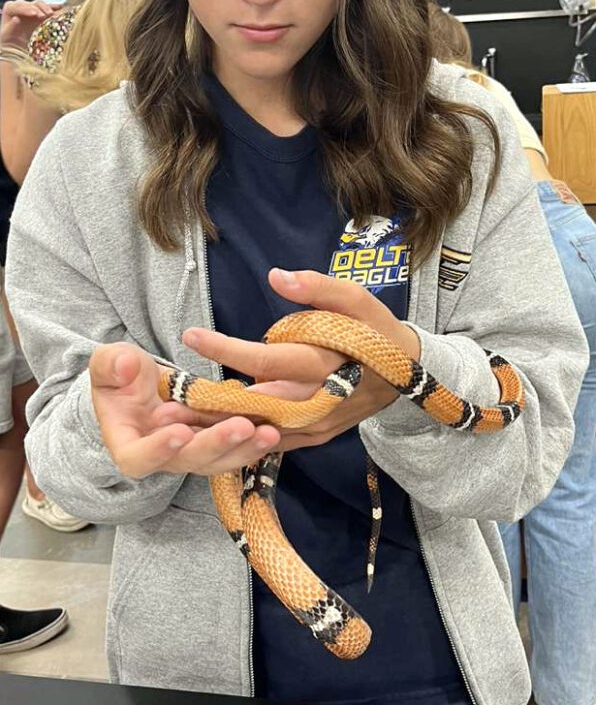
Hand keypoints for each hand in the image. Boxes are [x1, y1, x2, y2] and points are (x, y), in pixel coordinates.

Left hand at [0, 0, 62, 49]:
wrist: (18, 46)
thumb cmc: (10, 41)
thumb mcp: (8, 36)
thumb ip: (11, 27)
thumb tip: (16, 19)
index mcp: (10, 9)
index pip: (18, 6)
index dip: (27, 9)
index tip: (35, 14)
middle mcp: (21, 6)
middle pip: (31, 3)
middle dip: (39, 9)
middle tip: (46, 15)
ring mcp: (32, 8)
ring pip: (40, 4)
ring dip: (48, 8)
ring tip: (53, 15)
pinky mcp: (41, 12)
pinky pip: (49, 8)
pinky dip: (55, 8)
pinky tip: (62, 8)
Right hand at [89, 341, 279, 478]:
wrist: (139, 382)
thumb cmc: (120, 375)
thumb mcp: (109, 363)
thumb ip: (112, 365)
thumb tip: (126, 364)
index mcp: (129, 443)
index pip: (138, 459)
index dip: (158, 450)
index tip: (180, 431)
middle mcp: (162, 455)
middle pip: (189, 462)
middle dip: (216, 445)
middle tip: (242, 427)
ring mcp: (190, 452)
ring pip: (218, 460)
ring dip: (244, 448)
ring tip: (268, 432)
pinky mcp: (213, 442)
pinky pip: (234, 447)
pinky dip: (252, 439)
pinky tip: (274, 426)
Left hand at [178, 269, 420, 451]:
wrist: (411, 377)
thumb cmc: (379, 331)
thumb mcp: (358, 301)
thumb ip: (318, 288)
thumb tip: (275, 276)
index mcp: (323, 365)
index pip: (266, 359)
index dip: (226, 349)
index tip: (189, 336)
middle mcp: (315, 401)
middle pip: (252, 403)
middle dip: (208, 402)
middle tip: (167, 398)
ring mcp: (314, 424)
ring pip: (258, 427)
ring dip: (218, 423)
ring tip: (177, 415)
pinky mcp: (314, 436)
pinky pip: (272, 439)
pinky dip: (242, 434)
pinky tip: (211, 428)